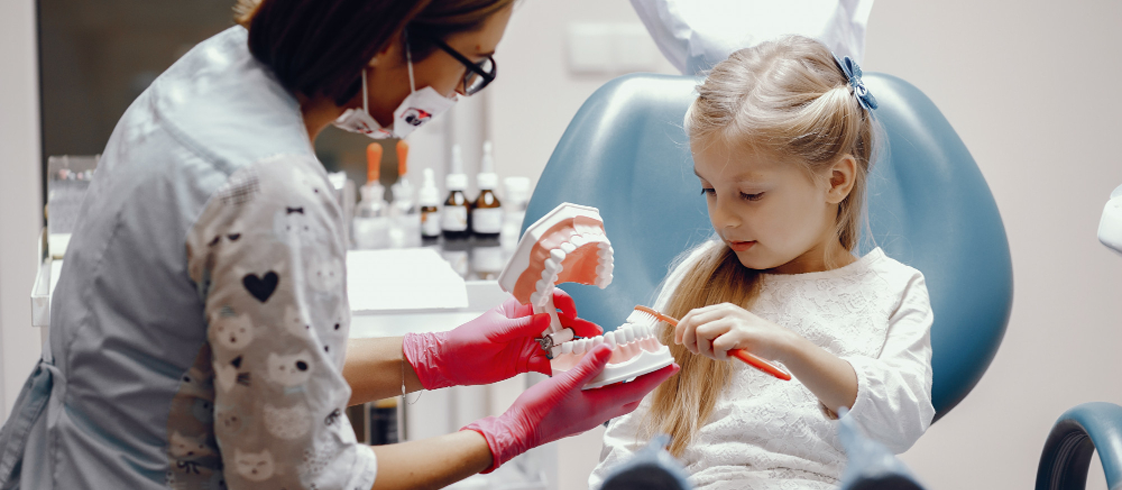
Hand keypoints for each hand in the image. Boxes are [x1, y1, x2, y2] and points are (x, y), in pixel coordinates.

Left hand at [403, 288, 602, 389]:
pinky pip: (547, 362)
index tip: (571, 311)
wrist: (452, 363)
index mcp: (519, 309)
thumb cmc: (467, 339)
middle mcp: (528, 325)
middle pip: (558, 322)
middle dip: (576, 326)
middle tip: (593, 333)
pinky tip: (571, 369)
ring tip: (590, 351)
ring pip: (556, 343)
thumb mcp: (494, 330)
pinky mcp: (526, 361)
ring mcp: (529, 343)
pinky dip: (559, 365)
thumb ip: (521, 326)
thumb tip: (545, 318)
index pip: (546, 299)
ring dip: (573, 346)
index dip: (562, 303)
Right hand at [463, 344, 677, 472]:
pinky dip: (610, 387)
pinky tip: (602, 376)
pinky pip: (602, 399)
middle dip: (647, 381)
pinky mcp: (578, 415)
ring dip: (628, 384)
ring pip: (617, 399)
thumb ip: (588, 367)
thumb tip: (608, 350)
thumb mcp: (564, 383)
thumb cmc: (538, 412)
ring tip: (633, 367)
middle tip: (656, 365)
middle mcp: (598, 414)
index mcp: (599, 406)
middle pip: (632, 396)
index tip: (672, 367)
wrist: (517, 431)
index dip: (656, 377)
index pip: (637, 389)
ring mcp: (588, 416)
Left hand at [674, 303, 792, 361]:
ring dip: (705, 350)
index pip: (692, 314)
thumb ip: (713, 329)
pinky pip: (717, 345)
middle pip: (693, 323)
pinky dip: (719, 355)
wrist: (781, 342)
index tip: (679, 342)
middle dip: (690, 341)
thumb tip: (687, 337)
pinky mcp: (741, 333)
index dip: (681, 329)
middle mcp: (726, 311)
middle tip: (700, 353)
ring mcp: (734, 321)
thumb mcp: (731, 330)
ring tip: (720, 355)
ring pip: (701, 333)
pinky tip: (731, 356)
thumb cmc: (754, 340)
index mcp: (723, 308)